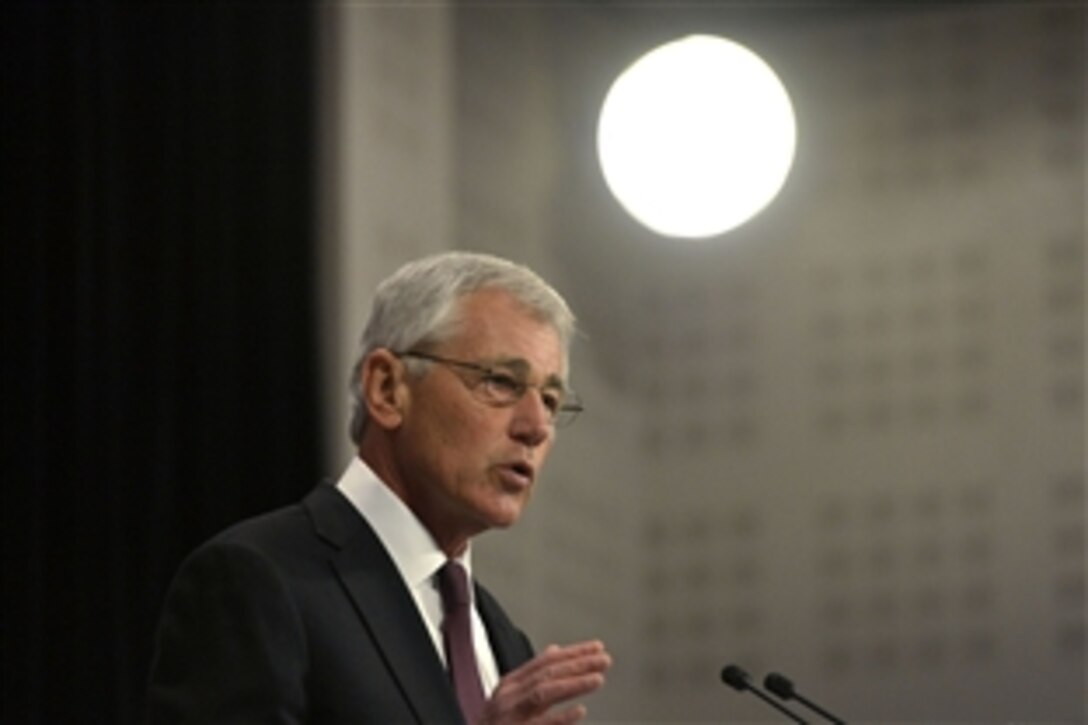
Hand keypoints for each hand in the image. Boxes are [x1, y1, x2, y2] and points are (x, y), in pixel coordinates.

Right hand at [479, 640, 610, 723]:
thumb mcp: (510, 697)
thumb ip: (533, 676)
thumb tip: (555, 650)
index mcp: (510, 684)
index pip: (545, 661)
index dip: (572, 652)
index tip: (596, 648)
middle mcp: (509, 696)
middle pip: (547, 674)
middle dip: (578, 664)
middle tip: (604, 659)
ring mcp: (510, 716)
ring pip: (544, 693)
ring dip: (573, 684)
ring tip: (597, 678)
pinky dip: (561, 718)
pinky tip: (579, 711)